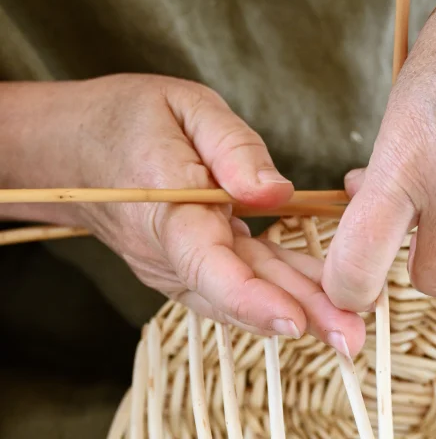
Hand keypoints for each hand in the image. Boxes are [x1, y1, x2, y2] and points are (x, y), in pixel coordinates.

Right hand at [0, 74, 363, 354]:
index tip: (296, 320)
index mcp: (166, 208)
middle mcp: (169, 251)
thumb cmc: (127, 118)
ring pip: (243, 293)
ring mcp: (176, 264)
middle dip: (300, 316)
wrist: (73, 149)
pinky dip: (277, 293)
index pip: (208, 264)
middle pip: (238, 291)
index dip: (251, 297)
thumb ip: (233, 148)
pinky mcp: (188, 264)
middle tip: (353, 338)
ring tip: (348, 328)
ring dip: (296, 311)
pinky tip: (316, 301)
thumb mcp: (185, 107)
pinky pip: (237, 282)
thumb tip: (277, 193)